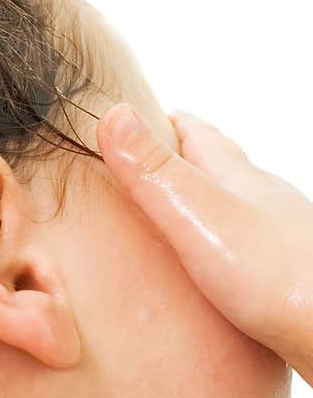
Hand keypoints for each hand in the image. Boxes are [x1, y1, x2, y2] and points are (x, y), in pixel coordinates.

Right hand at [97, 103, 312, 384]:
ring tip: (174, 218)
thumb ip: (154, 173)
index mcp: (241, 179)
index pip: (200, 136)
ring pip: (237, 212)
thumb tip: (112, 114)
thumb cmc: (278, 279)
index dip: (167, 123)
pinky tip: (212, 273)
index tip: (137, 115)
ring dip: (204, 208)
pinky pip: (244, 255)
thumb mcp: (198, 216)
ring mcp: (281, 242)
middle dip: (184, 162)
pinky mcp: (284, 283)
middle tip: (149, 164)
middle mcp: (266, 203)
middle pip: (221, 171)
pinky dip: (219, 251)